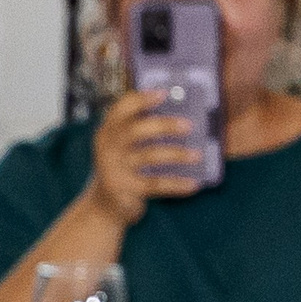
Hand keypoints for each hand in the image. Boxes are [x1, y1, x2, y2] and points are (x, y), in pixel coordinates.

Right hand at [81, 88, 203, 226]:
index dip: (142, 99)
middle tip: (189, 125)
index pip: (121, 109)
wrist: (102, 208)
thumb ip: (140, 131)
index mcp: (108, 132)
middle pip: (137, 130)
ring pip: (150, 156)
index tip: (164, 93)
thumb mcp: (122, 149)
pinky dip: (177, 184)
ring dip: (177, 154)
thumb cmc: (122, 170)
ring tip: (198, 156)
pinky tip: (194, 184)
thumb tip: (180, 116)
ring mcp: (114, 169)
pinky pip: (156, 184)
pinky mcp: (124, 189)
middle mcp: (108, 147)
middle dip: (165, 125)